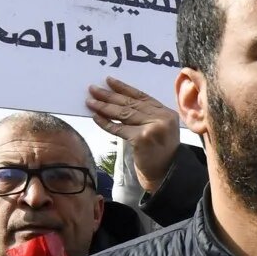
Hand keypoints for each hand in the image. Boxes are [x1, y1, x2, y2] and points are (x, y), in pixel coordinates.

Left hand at [86, 77, 180, 191]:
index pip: (141, 96)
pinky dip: (106, 123)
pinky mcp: (142, 138)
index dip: (124, 88)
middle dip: (110, 96)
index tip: (109, 81)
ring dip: (104, 107)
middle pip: (130, 103)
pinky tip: (96, 117)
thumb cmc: (159, 153)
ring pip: (123, 114)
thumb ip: (145, 116)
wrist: (166, 174)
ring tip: (90, 101)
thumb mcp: (158, 129)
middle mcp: (161, 117)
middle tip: (93, 89)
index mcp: (166, 112)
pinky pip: (119, 128)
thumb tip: (116, 103)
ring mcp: (153, 127)